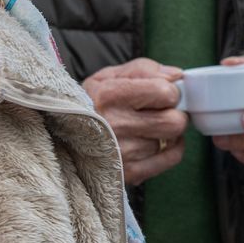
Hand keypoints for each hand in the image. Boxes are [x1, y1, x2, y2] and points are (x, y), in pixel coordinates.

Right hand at [82, 59, 186, 184]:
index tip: (162, 94)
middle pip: (175, 121)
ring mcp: (122, 152)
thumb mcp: (109, 76)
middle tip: (162, 111)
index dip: (170, 91)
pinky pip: (171, 159)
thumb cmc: (93, 103)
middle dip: (174, 113)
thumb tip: (177, 76)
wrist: (66, 137)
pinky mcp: (129, 173)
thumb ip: (145, 69)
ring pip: (173, 139)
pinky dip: (171, 149)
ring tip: (149, 127)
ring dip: (167, 132)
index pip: (165, 92)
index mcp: (110, 95)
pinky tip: (156, 140)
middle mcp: (116, 125)